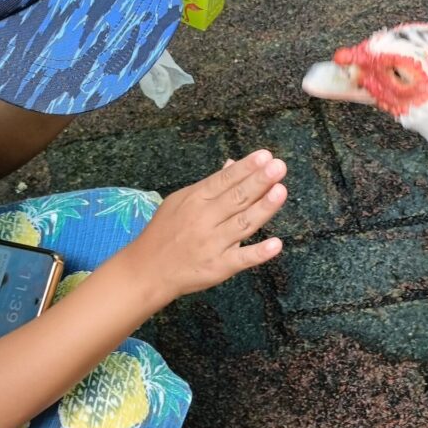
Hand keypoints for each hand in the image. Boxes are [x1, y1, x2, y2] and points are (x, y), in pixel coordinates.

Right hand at [132, 150, 286, 301]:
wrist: (147, 271)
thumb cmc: (165, 232)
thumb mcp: (181, 202)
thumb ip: (210, 185)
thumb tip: (233, 164)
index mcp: (195, 199)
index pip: (224, 180)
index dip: (245, 168)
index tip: (265, 156)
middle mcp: (204, 219)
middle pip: (236, 198)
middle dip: (259, 181)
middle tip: (279, 166)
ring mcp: (212, 244)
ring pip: (243, 223)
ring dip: (263, 208)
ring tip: (281, 191)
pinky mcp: (218, 267)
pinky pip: (241, 259)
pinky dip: (258, 252)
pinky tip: (275, 244)